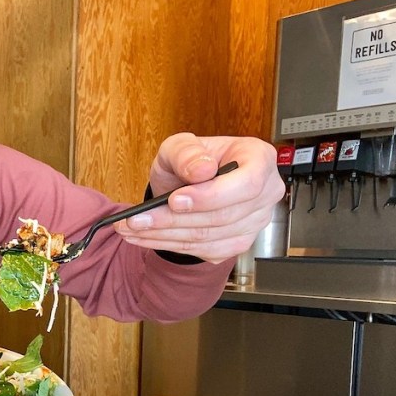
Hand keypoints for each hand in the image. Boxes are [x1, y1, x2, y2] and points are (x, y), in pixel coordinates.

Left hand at [113, 132, 285, 263]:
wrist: (187, 184)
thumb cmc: (190, 161)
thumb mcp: (179, 146)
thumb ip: (186, 152)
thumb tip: (201, 169)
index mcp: (259, 159)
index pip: (247, 184)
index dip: (211, 196)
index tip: (175, 200)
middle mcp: (265, 194)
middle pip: (223, 216)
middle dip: (173, 219)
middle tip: (136, 219)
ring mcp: (253, 223)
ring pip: (208, 237)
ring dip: (164, 235)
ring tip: (130, 228)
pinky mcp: (236, 244)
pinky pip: (201, 250)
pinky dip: (168, 244)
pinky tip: (143, 237)